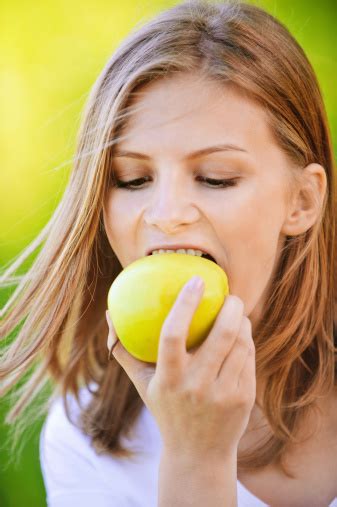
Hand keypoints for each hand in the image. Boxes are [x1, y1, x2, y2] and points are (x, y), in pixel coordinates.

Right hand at [106, 277, 255, 460]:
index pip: (173, 334)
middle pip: (221, 335)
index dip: (185, 304)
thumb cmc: (167, 409)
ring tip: (236, 313)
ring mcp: (223, 394)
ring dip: (242, 321)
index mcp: (168, 379)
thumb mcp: (143, 383)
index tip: (196, 281)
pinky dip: (247, 341)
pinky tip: (241, 337)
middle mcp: (196, 386)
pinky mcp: (244, 398)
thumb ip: (124, 350)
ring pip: (240, 343)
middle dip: (231, 307)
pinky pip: (249, 357)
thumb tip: (110, 315)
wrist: (198, 454)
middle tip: (230, 295)